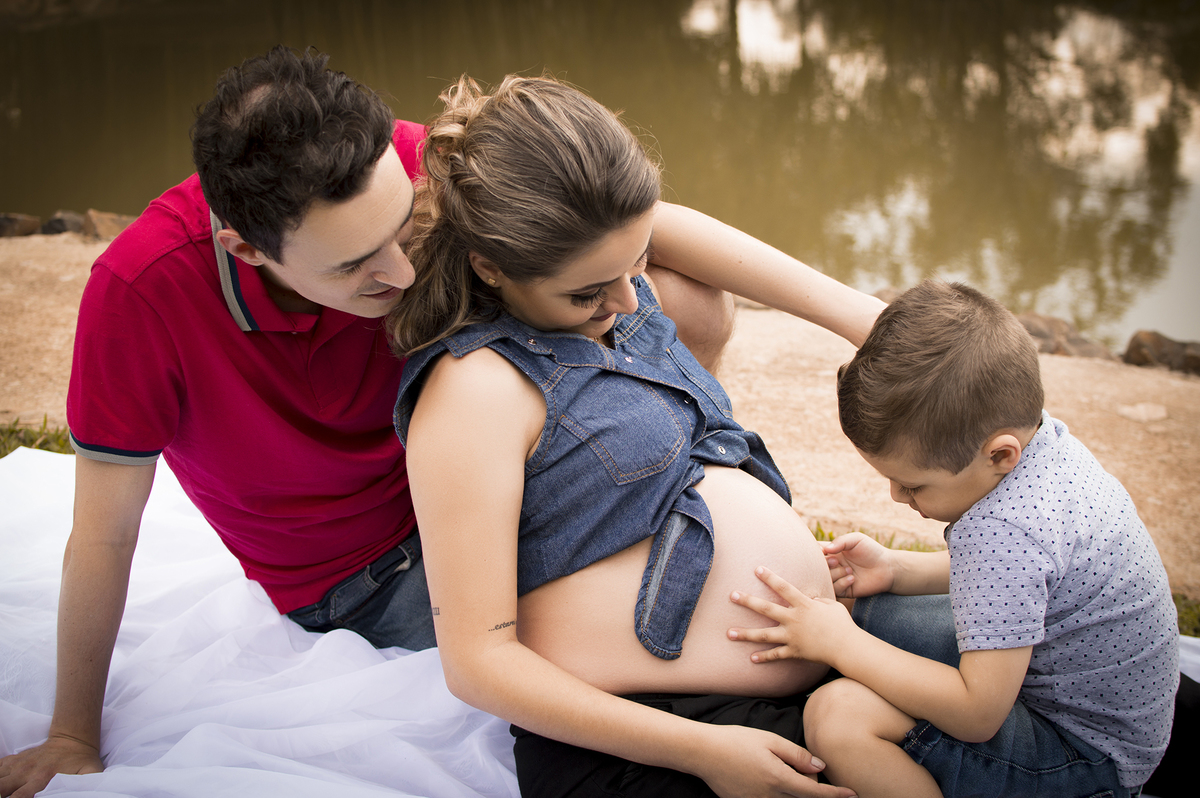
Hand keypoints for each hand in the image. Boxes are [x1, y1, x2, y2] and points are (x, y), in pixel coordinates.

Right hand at [0, 735, 102, 797]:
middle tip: (6, 796)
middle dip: (0, 795)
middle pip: (1, 788)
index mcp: (41, 779)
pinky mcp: (14, 760)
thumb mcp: (89, 773)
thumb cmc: (81, 761)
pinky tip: (3, 781)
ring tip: (4, 792)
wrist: (73, 738)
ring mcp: (18, 765)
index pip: (18, 797)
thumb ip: (86, 785)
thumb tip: (87, 793)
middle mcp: (26, 772)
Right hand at [693, 723, 856, 797]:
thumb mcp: (769, 740)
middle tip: (801, 764)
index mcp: (778, 779)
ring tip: (783, 770)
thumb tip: (819, 767)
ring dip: (796, 790)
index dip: (836, 795)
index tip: (852, 795)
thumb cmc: (735, 741)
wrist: (703, 753)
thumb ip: (796, 755)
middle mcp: (770, 797)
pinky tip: (767, 776)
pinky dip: (779, 792)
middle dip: (811, 786)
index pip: (815, 793)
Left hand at [728, 567, 856, 664]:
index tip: (756, 569)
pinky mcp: (794, 651)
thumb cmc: (842, 624)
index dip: (770, 577)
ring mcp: (792, 636)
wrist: (847, 647)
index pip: (784, 587)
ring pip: (764, 635)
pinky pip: (776, 655)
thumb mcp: (831, 605)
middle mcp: (794, 619)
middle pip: (766, 609)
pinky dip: (764, 657)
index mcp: (804, 605)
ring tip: (729, 633)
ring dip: (745, 634)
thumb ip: (818, 599)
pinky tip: (752, 658)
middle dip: (747, 601)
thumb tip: (810, 598)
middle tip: (732, 595)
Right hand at [820, 532, 894, 597]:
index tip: (823, 551)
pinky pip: (835, 590)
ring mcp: (837, 578)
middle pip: (816, 568)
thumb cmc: (872, 550)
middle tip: (836, 561)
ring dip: (835, 574)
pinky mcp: (845, 590)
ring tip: (849, 570)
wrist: (888, 568)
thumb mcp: (856, 539)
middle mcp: (832, 566)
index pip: (815, 553)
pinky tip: (852, 578)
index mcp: (832, 552)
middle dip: (825, 565)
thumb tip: (825, 549)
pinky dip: (841, 583)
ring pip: (824, 579)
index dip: (815, 553)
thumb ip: (840, 541)